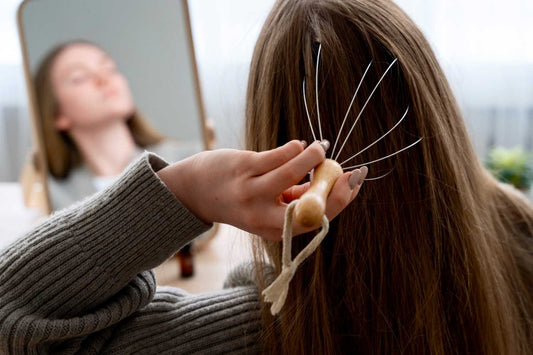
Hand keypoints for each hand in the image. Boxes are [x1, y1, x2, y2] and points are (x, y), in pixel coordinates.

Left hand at [157, 140, 365, 240]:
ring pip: (293, 169)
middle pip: (309, 201)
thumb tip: (338, 180)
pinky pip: (279, 154)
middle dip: (332, 181)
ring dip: (313, 156)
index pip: (316, 220)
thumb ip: (300, 198)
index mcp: (275, 230)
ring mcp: (251, 191)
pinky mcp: (243, 168)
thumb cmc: (245, 196)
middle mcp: (262, 217)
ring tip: (318, 149)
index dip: (342, 199)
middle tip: (340, 164)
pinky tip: (295, 147)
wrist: (199, 190)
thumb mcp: (272, 207)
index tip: (356, 179)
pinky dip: (294, 148)